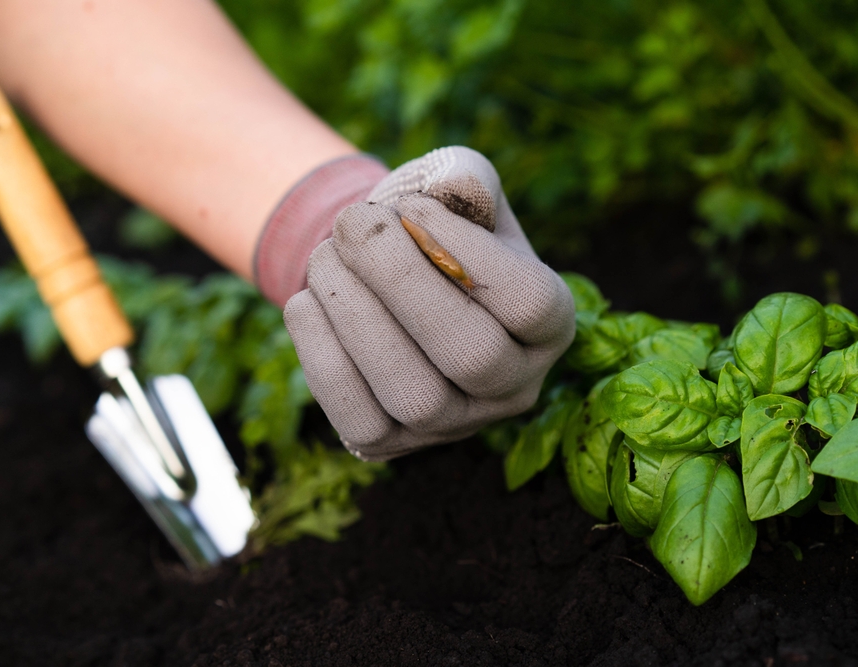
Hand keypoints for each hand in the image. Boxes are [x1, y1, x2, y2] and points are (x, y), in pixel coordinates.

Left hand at [283, 147, 574, 460]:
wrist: (380, 271)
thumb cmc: (428, 225)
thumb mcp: (456, 189)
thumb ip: (465, 179)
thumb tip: (452, 190)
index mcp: (549, 324)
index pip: (530, 303)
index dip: (467, 251)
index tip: (413, 205)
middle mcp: (514, 386)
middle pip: (472, 356)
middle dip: (400, 280)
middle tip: (352, 222)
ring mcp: (453, 425)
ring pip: (414, 394)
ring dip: (355, 314)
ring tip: (325, 255)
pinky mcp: (391, 445)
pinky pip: (358, 420)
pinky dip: (322, 355)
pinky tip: (308, 301)